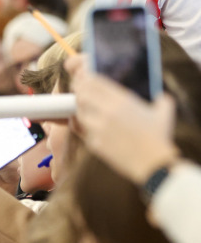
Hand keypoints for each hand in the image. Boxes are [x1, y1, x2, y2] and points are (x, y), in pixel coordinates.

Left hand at [65, 55, 178, 183]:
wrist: (153, 164)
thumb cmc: (159, 138)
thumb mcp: (163, 113)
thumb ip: (161, 100)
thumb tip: (162, 96)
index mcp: (122, 100)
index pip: (94, 81)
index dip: (85, 78)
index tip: (84, 78)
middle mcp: (107, 111)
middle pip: (82, 93)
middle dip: (78, 90)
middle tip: (79, 91)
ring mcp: (98, 127)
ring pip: (79, 111)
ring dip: (80, 108)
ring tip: (85, 108)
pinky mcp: (94, 142)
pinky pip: (82, 130)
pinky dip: (82, 126)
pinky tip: (87, 125)